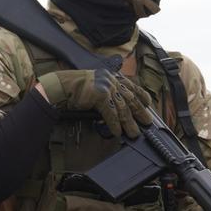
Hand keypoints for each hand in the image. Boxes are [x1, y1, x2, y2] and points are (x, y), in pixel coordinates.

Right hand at [36, 69, 152, 137]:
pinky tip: (118, 132)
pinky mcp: (100, 96)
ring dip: (129, 123)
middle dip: (140, 112)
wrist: (61, 87)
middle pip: (130, 98)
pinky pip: (111, 114)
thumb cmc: (75, 88)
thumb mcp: (95, 86)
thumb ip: (107, 94)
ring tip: (134, 133)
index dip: (141, 95)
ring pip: (122, 108)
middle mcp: (111, 81)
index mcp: (111, 77)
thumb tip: (116, 109)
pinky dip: (115, 124)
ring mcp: (106, 87)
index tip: (148, 103)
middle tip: (147, 122)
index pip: (131, 86)